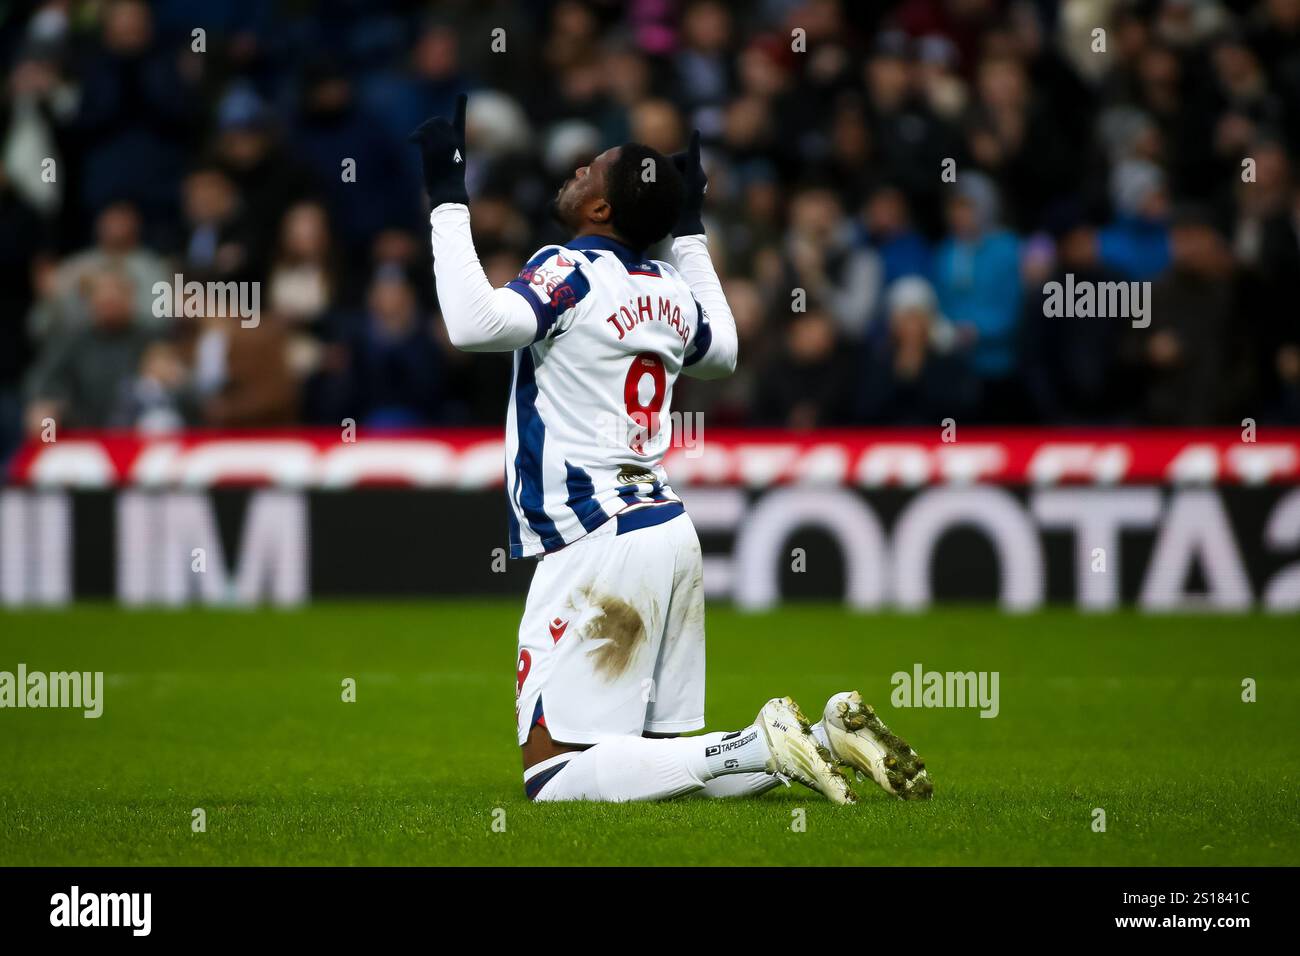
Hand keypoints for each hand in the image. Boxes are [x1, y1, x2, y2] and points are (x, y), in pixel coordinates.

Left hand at [408, 93, 468, 208]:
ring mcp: (443, 143)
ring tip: (416, 142)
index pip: (460, 121)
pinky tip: (410, 143)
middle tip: (420, 136)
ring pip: (428, 126)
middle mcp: (453, 140)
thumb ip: (442, 150)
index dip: (461, 107)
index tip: (462, 95)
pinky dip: (414, 137)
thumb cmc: (449, 184)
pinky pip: (421, 135)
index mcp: (460, 144)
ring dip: (420, 132)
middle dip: (428, 124)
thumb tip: (424, 143)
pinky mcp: (432, 149)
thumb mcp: (450, 165)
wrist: (448, 192)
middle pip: (438, 120)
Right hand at [670, 129, 706, 236]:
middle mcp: (700, 177)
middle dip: (673, 162)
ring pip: (684, 167)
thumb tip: (661, 163)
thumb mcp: (669, 191)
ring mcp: (700, 182)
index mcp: (694, 176)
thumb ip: (666, 176)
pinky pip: (686, 175)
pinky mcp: (697, 188)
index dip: (694, 142)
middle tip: (665, 174)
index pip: (693, 155)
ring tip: (669, 184)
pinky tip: (672, 187)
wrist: (688, 228)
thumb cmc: (677, 210)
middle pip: (684, 159)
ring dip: (675, 170)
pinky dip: (678, 177)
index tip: (697, 131)